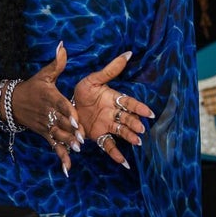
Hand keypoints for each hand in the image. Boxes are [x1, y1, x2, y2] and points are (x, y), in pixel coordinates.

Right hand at [15, 42, 85, 174]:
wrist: (12, 102)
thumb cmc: (32, 87)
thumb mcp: (44, 74)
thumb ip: (57, 63)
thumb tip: (63, 46)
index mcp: (50, 97)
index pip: (60, 106)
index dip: (69, 113)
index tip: (77, 120)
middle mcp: (48, 113)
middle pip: (61, 123)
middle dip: (71, 131)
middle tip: (82, 137)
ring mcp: (46, 125)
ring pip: (58, 136)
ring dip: (67, 143)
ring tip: (78, 148)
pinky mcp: (44, 134)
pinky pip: (53, 146)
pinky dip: (60, 157)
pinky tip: (68, 168)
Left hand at [70, 49, 154, 168]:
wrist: (67, 106)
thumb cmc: (82, 91)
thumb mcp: (94, 79)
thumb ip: (110, 70)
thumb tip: (128, 54)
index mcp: (114, 99)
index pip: (129, 103)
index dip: (139, 108)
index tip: (149, 112)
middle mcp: (114, 113)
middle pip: (127, 119)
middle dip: (134, 124)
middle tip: (141, 129)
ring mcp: (108, 125)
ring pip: (122, 132)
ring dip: (130, 137)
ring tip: (137, 141)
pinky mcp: (101, 136)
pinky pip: (110, 146)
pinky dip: (117, 154)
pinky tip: (124, 163)